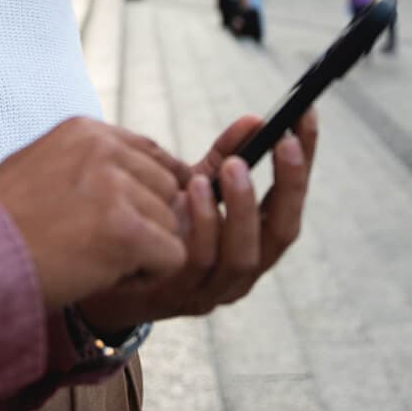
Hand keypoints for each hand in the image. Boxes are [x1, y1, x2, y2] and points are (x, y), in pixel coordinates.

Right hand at [0, 117, 190, 308]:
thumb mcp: (41, 169)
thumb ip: (89, 164)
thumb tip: (141, 179)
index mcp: (83, 130)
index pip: (149, 153)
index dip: (148, 191)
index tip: (127, 220)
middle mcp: (102, 149)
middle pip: (166, 187)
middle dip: (146, 221)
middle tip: (102, 246)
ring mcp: (115, 187)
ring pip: (170, 224)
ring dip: (143, 251)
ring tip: (95, 261)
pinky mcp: (125, 230)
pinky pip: (171, 256)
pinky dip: (146, 276)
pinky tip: (106, 277)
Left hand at [76, 110, 316, 332]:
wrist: (106, 271)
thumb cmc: (158, 224)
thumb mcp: (195, 187)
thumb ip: (224, 158)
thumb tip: (255, 119)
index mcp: (253, 242)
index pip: (291, 204)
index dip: (304, 163)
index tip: (305, 116)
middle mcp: (243, 270)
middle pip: (282, 233)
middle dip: (288, 186)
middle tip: (282, 142)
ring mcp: (212, 289)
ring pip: (244, 256)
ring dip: (242, 207)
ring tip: (231, 165)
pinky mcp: (177, 294)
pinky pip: (199, 262)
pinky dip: (203, 223)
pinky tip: (192, 189)